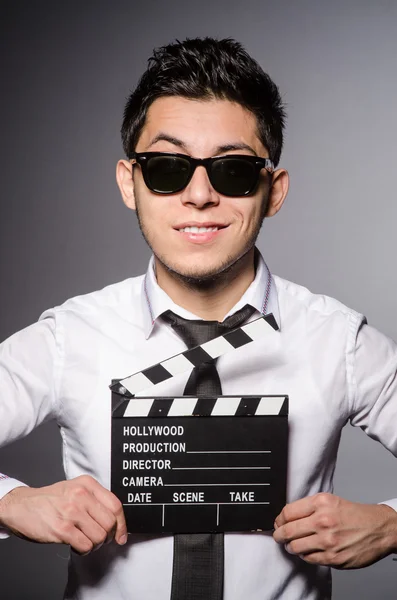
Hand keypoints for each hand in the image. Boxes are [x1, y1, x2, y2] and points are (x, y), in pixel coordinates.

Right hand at [0, 475, 126, 553]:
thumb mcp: (75, 488)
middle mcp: (81, 495)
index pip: (115, 505)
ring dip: (94, 544)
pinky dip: (84, 550)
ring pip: (99, 536)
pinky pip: (85, 545)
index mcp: (87, 484)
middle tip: (98, 538)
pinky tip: (75, 544)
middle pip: (109, 523)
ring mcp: (71, 512)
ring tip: (84, 540)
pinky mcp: (62, 529)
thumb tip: (115, 519)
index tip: (121, 535)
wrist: (21, 505)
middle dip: (107, 536)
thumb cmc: (50, 499)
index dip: (122, 524)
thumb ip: (94, 498)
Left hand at [273, 493, 396, 567]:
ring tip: (292, 545)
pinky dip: (305, 555)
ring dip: (290, 547)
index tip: (278, 523)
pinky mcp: (333, 557)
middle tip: (278, 536)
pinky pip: (309, 559)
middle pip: (287, 530)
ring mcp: (328, 541)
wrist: (379, 529)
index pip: (288, 512)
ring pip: (295, 547)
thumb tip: (287, 517)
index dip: (279, 519)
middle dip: (279, 535)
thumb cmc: (355, 515)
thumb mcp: (330, 500)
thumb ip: (309, 507)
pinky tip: (308, 551)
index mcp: (321, 503)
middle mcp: (323, 520)